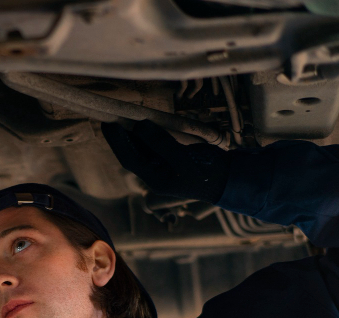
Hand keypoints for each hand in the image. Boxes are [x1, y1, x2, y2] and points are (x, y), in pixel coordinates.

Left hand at [102, 120, 232, 203]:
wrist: (229, 179)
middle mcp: (155, 173)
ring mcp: (164, 166)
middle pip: (132, 153)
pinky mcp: (172, 159)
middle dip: (119, 137)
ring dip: (131, 135)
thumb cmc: (208, 173)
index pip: (129, 159)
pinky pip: (154, 145)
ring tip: (121, 117)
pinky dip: (147, 134)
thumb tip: (140, 126)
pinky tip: (141, 123)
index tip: (109, 124)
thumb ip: (162, 143)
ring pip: (142, 149)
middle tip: (108, 118)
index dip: (117, 141)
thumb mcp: (184, 159)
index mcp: (155, 178)